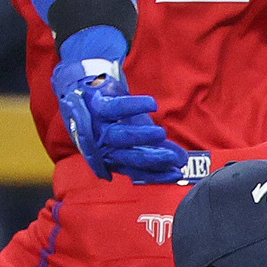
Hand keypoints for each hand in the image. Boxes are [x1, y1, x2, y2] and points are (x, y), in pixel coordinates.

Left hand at [51, 63, 187, 183]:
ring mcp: (98, 128)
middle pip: (129, 157)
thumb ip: (157, 148)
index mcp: (113, 159)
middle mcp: (104, 148)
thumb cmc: (113, 118)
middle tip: (172, 158)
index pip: (138, 172)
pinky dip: (134, 106)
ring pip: (120, 136)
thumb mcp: (135, 135)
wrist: (83, 92)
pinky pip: (117, 108)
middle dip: (152, 159)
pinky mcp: (97, 106)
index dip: (158, 174)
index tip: (178, 173)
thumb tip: (182, 160)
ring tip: (161, 134)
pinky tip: (152, 105)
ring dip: (141, 136)